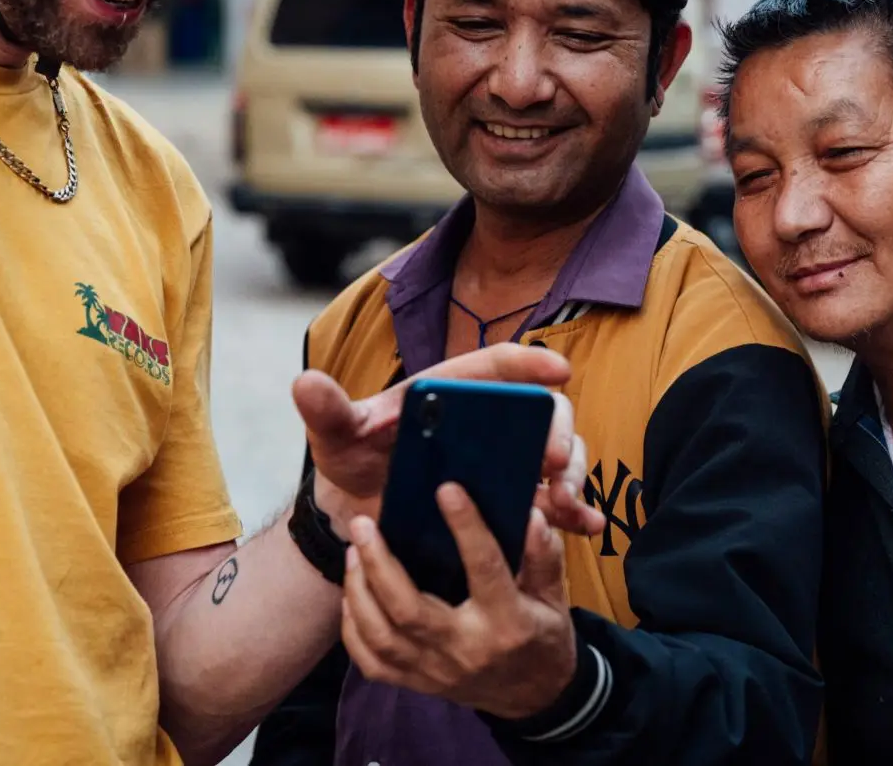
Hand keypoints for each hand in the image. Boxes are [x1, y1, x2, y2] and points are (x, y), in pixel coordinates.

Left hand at [292, 343, 604, 536]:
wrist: (361, 515)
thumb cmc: (354, 460)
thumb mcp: (338, 437)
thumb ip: (327, 410)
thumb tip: (306, 383)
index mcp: (452, 392)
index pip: (496, 367)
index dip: (528, 364)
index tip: (556, 370)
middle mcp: (490, 422)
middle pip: (540, 412)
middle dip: (557, 431)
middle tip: (554, 458)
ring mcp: (507, 460)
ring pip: (558, 455)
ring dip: (570, 476)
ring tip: (562, 504)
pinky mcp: (515, 500)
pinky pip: (556, 502)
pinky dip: (577, 513)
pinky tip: (587, 527)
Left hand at [340, 483, 577, 719]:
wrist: (535, 698)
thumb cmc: (543, 637)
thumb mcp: (555, 599)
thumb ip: (543, 558)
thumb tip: (531, 515)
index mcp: (507, 623)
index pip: (484, 568)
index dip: (467, 527)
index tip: (447, 489)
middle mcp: (466, 650)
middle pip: (408, 610)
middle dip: (379, 564)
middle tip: (363, 523)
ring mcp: (436, 672)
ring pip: (381, 637)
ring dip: (359, 591)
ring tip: (353, 551)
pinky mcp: (418, 684)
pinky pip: (372, 663)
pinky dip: (354, 629)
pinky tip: (352, 595)